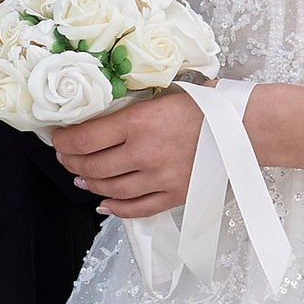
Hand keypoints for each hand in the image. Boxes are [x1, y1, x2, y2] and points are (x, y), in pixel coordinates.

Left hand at [51, 85, 203, 218]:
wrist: (246, 127)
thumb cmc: (209, 105)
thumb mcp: (164, 94)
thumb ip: (133, 108)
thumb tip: (102, 114)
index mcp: (139, 123)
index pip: (84, 139)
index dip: (63, 141)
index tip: (57, 138)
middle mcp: (145, 153)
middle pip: (92, 166)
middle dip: (71, 163)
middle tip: (65, 157)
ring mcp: (159, 178)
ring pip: (110, 189)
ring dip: (90, 184)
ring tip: (81, 177)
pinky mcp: (174, 195)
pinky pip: (137, 209)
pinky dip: (116, 209)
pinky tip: (105, 204)